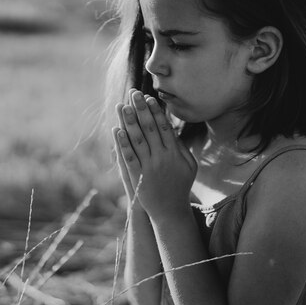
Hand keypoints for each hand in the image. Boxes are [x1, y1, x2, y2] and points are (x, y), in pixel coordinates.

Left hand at [113, 89, 196, 220]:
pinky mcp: (138, 177)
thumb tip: (171, 127)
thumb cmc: (180, 185)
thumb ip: (180, 147)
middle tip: (133, 93)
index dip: (156, 111)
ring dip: (129, 122)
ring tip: (122, 106)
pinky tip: (116, 130)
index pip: (164, 127)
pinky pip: (129, 157)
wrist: (170, 211)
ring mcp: (149, 167)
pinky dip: (122, 143)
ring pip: (137, 140)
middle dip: (141, 109)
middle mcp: (162, 158)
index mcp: (175, 153)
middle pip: (150, 129)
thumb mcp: (189, 165)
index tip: (149, 97)